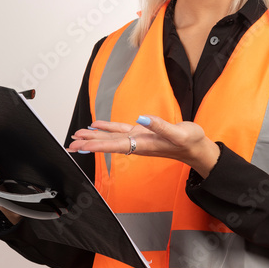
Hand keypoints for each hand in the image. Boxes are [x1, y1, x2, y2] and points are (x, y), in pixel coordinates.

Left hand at [69, 115, 220, 177]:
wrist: (197, 148)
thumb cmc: (190, 142)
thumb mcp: (180, 133)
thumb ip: (161, 126)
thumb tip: (142, 118)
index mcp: (144, 144)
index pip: (116, 145)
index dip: (98, 144)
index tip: (83, 146)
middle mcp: (138, 143)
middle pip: (108, 144)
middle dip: (89, 144)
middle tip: (71, 145)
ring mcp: (138, 139)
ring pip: (111, 138)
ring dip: (94, 137)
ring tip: (77, 137)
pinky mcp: (141, 133)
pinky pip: (120, 131)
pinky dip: (107, 128)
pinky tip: (96, 126)